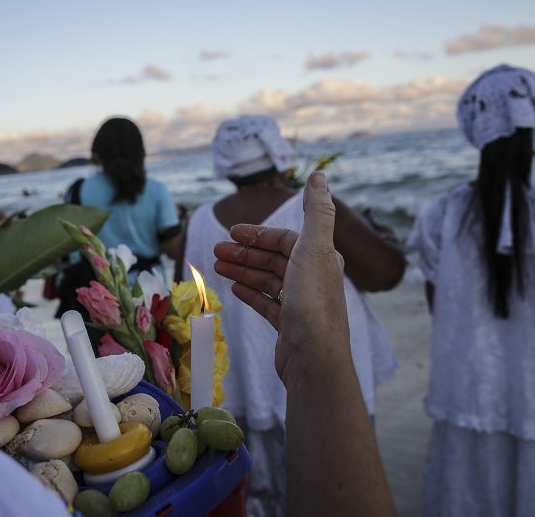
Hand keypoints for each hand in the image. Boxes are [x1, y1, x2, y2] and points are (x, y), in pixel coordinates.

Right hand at [213, 172, 348, 380]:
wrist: (314, 358)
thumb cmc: (312, 301)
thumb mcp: (314, 249)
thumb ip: (316, 211)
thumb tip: (319, 175)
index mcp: (320, 258)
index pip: (285, 238)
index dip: (258, 233)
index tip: (230, 232)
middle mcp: (313, 278)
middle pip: (274, 258)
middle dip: (245, 251)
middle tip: (215, 250)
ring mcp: (301, 303)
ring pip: (268, 279)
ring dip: (243, 269)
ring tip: (216, 265)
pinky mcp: (290, 325)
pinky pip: (267, 303)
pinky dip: (251, 292)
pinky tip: (234, 289)